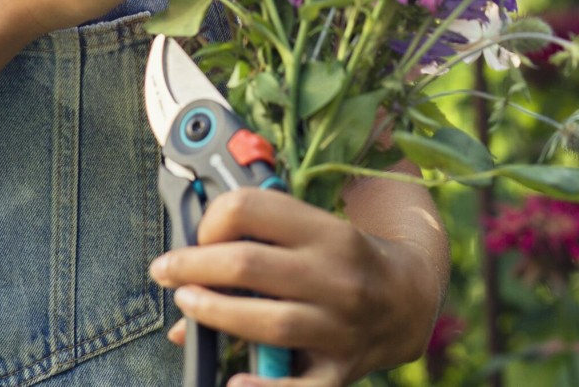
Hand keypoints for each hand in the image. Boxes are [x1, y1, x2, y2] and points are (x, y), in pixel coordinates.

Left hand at [149, 186, 433, 386]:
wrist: (411, 298)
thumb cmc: (347, 257)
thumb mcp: (315, 229)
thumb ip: (260, 236)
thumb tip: (195, 259)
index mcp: (328, 231)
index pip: (253, 209)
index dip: (213, 218)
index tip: (199, 232)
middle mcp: (336, 276)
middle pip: (249, 265)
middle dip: (194, 266)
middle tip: (166, 270)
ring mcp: (341, 326)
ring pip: (268, 321)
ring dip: (216, 313)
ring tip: (187, 306)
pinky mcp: (342, 369)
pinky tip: (233, 382)